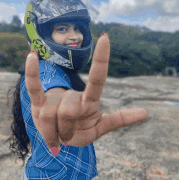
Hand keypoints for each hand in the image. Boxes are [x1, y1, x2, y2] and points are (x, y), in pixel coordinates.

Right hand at [25, 33, 147, 155]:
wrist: (59, 142)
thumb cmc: (81, 132)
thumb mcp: (99, 129)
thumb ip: (119, 119)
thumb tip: (146, 112)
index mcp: (90, 102)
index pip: (97, 77)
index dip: (101, 59)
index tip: (105, 37)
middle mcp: (73, 96)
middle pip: (69, 110)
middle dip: (67, 130)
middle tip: (66, 136)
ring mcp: (54, 98)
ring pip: (51, 114)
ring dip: (52, 133)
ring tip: (56, 135)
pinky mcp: (37, 103)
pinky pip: (33, 87)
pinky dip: (32, 73)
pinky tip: (31, 55)